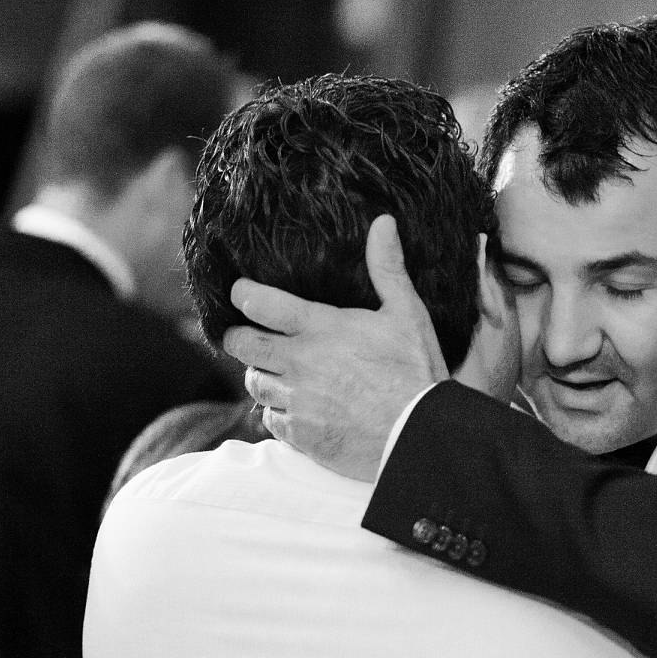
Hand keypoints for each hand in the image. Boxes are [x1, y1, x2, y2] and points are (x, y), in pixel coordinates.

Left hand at [227, 215, 447, 481]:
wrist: (418, 434)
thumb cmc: (415, 371)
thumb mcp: (406, 313)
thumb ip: (387, 268)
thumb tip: (383, 223)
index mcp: (320, 328)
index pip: (258, 302)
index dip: (242, 294)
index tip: (241, 292)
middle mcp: (300, 363)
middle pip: (242, 345)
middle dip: (238, 336)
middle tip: (246, 334)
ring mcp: (297, 401)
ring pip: (254, 383)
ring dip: (261, 374)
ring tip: (275, 371)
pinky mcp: (300, 435)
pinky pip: (270, 419)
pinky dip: (277, 412)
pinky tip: (294, 407)